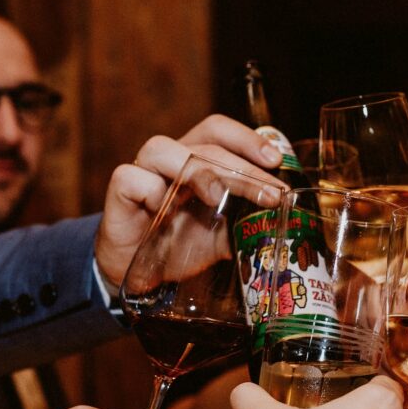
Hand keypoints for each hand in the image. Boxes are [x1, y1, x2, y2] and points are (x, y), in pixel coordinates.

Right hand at [94, 114, 282, 286]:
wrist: (142, 276)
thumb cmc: (182, 245)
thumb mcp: (224, 235)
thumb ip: (248, 221)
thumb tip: (287, 220)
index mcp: (197, 160)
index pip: (221, 132)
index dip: (248, 139)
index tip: (276, 160)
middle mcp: (171, 159)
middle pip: (205, 144)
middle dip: (240, 167)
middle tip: (266, 193)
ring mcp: (143, 172)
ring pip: (164, 149)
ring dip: (196, 171)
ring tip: (216, 198)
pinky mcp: (120, 191)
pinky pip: (133, 177)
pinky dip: (150, 191)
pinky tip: (163, 214)